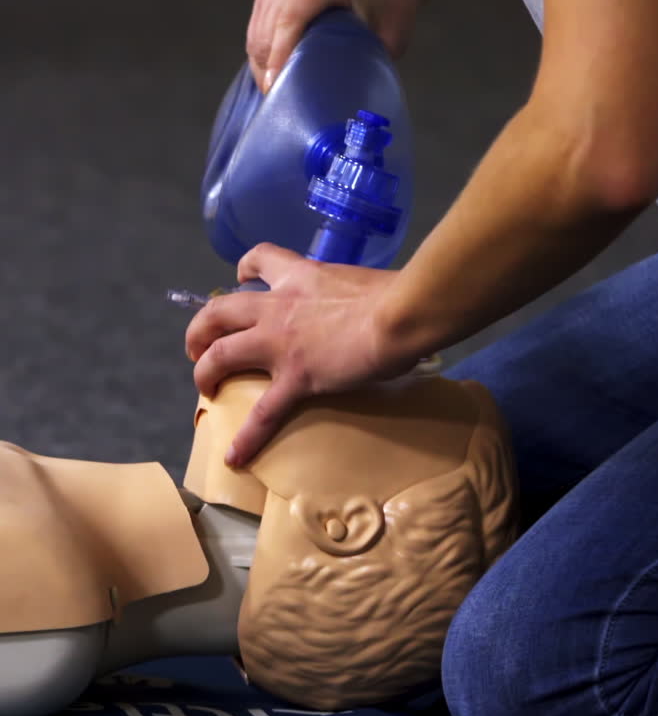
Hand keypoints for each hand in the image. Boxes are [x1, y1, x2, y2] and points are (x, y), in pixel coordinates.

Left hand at [185, 244, 416, 464]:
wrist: (400, 313)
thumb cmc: (394, 295)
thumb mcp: (358, 282)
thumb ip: (348, 294)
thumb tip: (366, 308)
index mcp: (299, 276)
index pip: (261, 258)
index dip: (244, 268)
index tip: (239, 276)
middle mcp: (278, 306)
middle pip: (219, 310)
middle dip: (200, 329)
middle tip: (199, 346)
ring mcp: (280, 344)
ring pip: (222, 354)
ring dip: (204, 371)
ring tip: (204, 388)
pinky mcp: (295, 378)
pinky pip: (263, 413)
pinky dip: (246, 437)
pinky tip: (234, 456)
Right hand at [246, 0, 420, 92]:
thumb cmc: (391, 4)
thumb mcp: (389, 38)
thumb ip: (365, 65)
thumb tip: (342, 103)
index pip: (288, 23)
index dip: (279, 61)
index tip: (276, 93)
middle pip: (267, 34)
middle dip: (269, 73)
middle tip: (284, 106)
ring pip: (256, 35)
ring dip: (263, 67)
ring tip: (281, 93)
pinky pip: (256, 29)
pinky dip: (263, 55)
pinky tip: (279, 72)